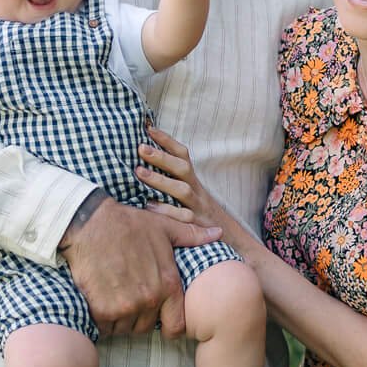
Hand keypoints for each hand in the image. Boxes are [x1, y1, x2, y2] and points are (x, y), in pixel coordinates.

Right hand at [59, 195, 220, 337]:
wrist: (91, 224)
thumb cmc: (129, 224)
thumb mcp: (164, 228)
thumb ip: (192, 236)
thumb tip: (217, 233)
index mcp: (168, 284)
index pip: (177, 324)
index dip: (169, 325)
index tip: (160, 320)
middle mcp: (149, 299)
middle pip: (146, 327)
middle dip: (140, 318)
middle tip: (130, 301)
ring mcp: (125, 306)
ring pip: (125, 329)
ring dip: (120, 320)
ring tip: (115, 298)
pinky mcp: (102, 310)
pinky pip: (105, 328)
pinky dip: (102, 320)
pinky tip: (100, 302)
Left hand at [135, 125, 259, 256]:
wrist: (227, 238)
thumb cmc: (198, 213)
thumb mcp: (188, 194)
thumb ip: (171, 180)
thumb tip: (144, 165)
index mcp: (193, 180)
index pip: (182, 154)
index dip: (167, 140)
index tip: (149, 128)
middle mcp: (196, 190)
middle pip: (182, 168)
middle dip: (161, 156)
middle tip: (141, 148)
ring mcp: (197, 207)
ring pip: (182, 189)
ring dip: (160, 179)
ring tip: (139, 172)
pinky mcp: (196, 225)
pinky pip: (182, 216)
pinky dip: (165, 211)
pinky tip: (149, 207)